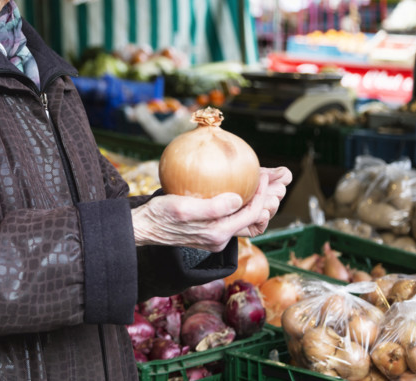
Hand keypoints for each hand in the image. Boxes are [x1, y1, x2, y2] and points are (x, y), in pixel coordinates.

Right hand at [130, 165, 291, 251]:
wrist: (144, 227)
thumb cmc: (160, 215)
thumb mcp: (183, 207)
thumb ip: (212, 208)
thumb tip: (237, 199)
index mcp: (217, 234)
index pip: (251, 214)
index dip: (262, 195)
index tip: (265, 177)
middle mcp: (219, 238)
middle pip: (251, 218)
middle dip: (264, 199)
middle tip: (270, 178)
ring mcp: (214, 237)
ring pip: (242, 218)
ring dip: (254, 201)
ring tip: (260, 183)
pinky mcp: (208, 232)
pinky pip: (231, 217)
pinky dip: (239, 203)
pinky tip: (236, 189)